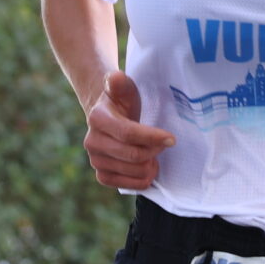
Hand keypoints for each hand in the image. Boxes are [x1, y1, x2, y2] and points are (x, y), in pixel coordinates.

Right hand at [82, 71, 173, 191]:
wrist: (107, 116)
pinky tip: (147, 169)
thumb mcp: (124, 88)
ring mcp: (95, 160)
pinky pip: (123, 184)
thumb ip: (120, 83)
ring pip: (131, 171)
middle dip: (154, 151)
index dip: (152, 137)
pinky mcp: (101, 174)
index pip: (128, 133)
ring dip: (149, 166)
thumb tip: (115, 78)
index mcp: (98, 118)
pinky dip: (140, 180)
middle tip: (164, 144)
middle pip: (132, 155)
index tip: (172, 139)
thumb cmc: (121, 102)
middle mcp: (92, 141)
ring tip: (154, 156)